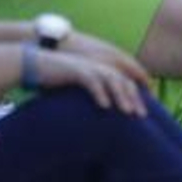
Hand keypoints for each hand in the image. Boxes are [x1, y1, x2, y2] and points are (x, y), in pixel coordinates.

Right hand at [30, 43, 149, 115]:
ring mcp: (87, 67)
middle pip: (123, 81)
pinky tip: (105, 106)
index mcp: (100, 70)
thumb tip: (101, 114)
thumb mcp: (77, 88)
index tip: (146, 110)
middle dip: (135, 98)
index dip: (138, 93)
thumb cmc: (56, 79)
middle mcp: (98, 66)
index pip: (126, 80)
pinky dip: (99, 93)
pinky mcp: (75, 70)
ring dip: (121, 97)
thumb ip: (91, 96)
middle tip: (142, 116)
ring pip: (111, 80)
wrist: (35, 64)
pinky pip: (91, 81)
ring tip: (128, 113)